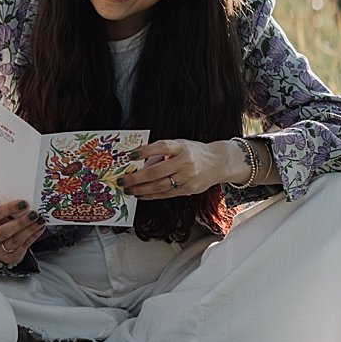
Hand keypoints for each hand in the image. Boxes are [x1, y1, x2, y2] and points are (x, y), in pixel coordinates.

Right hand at [0, 199, 43, 267]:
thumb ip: (6, 211)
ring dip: (29, 230)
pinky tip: (39, 228)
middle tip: (33, 214)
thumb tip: (25, 204)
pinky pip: (23, 247)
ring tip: (39, 220)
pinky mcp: (9, 258)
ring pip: (14, 241)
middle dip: (20, 222)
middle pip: (3, 232)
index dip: (9, 209)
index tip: (23, 203)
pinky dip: (33, 236)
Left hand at [117, 139, 243, 199]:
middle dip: (136, 177)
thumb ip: (160, 153)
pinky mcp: (189, 189)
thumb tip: (137, 163)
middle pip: (157, 172)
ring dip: (141, 189)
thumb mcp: (179, 145)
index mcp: (181, 147)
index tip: (130, 155)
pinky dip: (151, 195)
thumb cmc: (193, 152)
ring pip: (160, 186)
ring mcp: (188, 177)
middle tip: (122, 180)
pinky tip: (140, 194)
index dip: (145, 151)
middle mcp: (185, 162)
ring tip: (128, 189)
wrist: (218, 162)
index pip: (161, 147)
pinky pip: (166, 194)